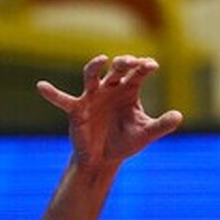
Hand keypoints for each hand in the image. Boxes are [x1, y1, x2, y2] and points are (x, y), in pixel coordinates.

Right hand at [38, 55, 182, 170]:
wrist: (104, 159)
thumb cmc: (126, 141)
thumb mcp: (145, 134)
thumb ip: (162, 125)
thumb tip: (179, 116)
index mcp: (130, 90)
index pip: (138, 73)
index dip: (144, 66)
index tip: (151, 65)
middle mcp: (111, 88)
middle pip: (117, 69)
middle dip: (123, 63)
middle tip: (130, 61)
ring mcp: (93, 96)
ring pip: (92, 76)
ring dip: (96, 67)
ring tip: (101, 60)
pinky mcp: (77, 109)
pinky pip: (63, 99)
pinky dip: (52, 93)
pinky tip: (41, 86)